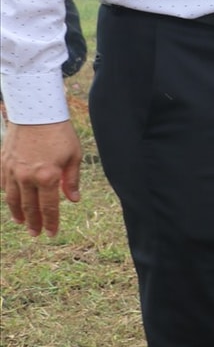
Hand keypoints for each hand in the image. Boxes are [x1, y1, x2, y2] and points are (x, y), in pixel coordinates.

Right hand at [1, 118, 81, 236]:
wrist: (36, 113)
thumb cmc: (59, 133)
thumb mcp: (73, 156)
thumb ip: (72, 180)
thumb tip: (73, 200)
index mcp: (48, 177)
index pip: (49, 207)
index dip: (51, 222)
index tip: (52, 233)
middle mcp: (27, 176)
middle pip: (29, 207)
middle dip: (33, 222)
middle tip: (36, 234)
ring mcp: (12, 170)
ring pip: (12, 198)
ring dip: (17, 212)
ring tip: (22, 222)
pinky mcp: (3, 162)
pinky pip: (2, 183)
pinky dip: (6, 194)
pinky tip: (10, 200)